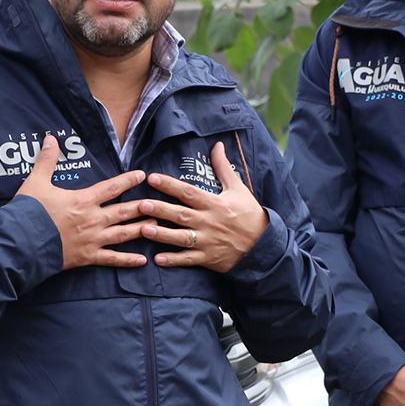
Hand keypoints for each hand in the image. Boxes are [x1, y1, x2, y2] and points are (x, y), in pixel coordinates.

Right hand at [16, 136, 148, 269]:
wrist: (21, 243)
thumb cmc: (29, 212)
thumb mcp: (36, 182)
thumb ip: (47, 160)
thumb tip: (50, 139)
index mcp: (83, 200)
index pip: (111, 187)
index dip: (128, 180)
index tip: (142, 175)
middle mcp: (93, 219)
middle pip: (123, 211)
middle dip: (142, 207)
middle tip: (159, 204)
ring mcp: (92, 240)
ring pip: (123, 234)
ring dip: (140, 229)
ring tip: (157, 226)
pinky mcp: (87, 257)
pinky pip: (112, 259)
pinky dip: (127, 260)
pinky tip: (142, 260)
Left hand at [134, 141, 268, 273]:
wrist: (263, 245)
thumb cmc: (249, 214)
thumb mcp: (238, 188)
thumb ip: (223, 167)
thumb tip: (217, 145)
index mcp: (215, 204)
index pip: (189, 192)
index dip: (170, 185)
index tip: (152, 178)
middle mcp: (209, 222)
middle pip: (181, 214)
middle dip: (161, 209)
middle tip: (141, 204)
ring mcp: (208, 241)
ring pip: (182, 237)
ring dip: (163, 234)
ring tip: (144, 229)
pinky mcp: (208, 258)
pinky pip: (189, 259)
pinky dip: (174, 260)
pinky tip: (158, 259)